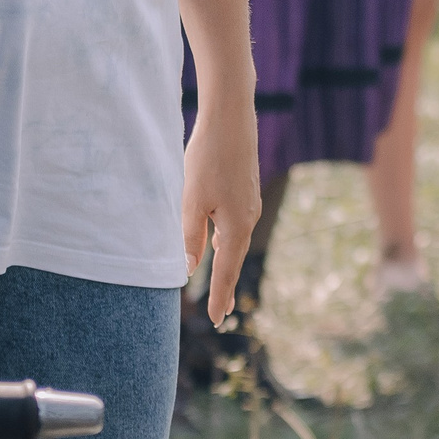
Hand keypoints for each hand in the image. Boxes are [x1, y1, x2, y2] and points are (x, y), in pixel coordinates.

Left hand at [183, 101, 261, 324]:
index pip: (226, 271)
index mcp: (236, 226)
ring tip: (219, 282)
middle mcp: (248, 218)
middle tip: (221, 311)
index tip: (217, 319)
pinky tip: (220, 240)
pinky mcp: (246, 190)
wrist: (231, 119)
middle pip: (234, 259)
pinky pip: (236, 224)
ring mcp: (249, 203)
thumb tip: (189, 269)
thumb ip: (190, 236)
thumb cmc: (208, 159)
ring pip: (235, 240)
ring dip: (226, 262)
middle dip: (225, 284)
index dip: (219, 296)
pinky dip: (227, 240)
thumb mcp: (192, 200)